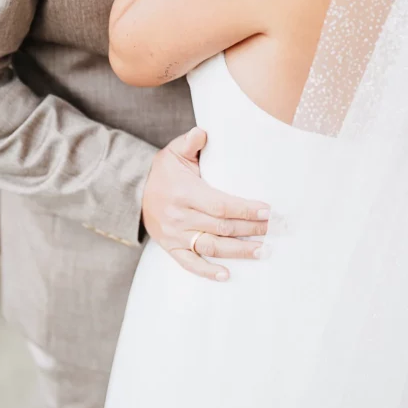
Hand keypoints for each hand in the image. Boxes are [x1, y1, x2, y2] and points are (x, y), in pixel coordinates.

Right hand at [142, 126, 270, 280]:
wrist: (133, 192)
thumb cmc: (162, 171)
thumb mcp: (174, 152)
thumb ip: (190, 142)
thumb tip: (203, 132)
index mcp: (185, 192)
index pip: (220, 205)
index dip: (245, 209)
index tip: (267, 211)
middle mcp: (180, 217)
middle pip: (222, 227)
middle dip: (250, 229)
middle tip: (273, 229)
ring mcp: (175, 235)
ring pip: (211, 247)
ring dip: (239, 251)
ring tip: (262, 251)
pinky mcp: (171, 247)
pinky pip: (190, 264)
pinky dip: (208, 271)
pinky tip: (227, 274)